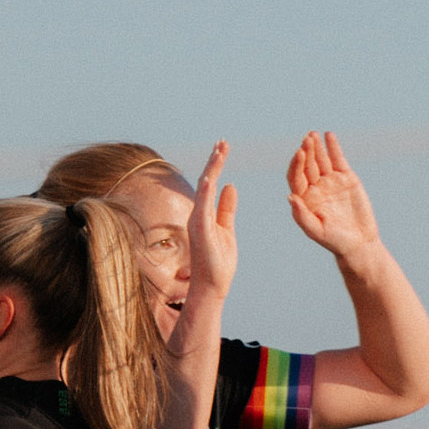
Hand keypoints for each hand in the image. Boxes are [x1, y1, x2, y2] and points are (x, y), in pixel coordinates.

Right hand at [186, 141, 238, 303]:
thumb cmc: (218, 263)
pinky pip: (202, 208)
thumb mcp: (226, 229)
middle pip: (206, 181)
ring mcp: (198, 222)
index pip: (211, 183)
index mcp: (206, 214)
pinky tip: (212, 177)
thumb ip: (226, 208)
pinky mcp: (201, 231)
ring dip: (212, 170)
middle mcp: (199, 214)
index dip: (217, 164)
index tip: (224, 147)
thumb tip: (230, 187)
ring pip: (204, 190)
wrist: (211, 287)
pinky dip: (206, 192)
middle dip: (215, 161)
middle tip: (224, 142)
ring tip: (220, 151)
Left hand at [286, 132, 378, 258]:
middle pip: (307, 165)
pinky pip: (338, 159)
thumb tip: (290, 197)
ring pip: (321, 159)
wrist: (359, 242)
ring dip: (316, 147)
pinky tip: (329, 136)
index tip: (300, 153)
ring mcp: (330, 181)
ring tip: (313, 134)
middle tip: (307, 139)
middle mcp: (315, 188)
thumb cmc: (334, 240)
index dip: (296, 164)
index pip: (296, 177)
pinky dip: (333, 147)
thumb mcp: (316, 230)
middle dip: (306, 151)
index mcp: (304, 198)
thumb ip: (301, 215)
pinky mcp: (346, 178)